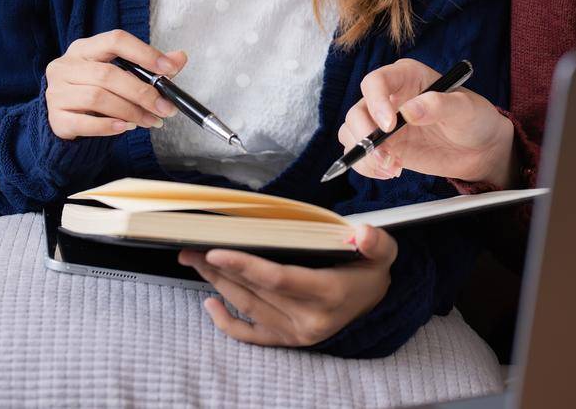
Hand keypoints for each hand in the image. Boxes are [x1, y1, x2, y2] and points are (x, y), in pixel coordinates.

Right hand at [44, 29, 187, 139]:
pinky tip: (125, 127)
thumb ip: (150, 67)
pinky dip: (109, 126)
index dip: (144, 53)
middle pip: (108, 74)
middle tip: (165, 108)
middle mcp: (66, 66)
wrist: (67, 116)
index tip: (169, 70)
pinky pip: (84, 123)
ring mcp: (57, 92)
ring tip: (150, 121)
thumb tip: (180, 58)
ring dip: (130, 112)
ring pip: (97, 98)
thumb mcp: (122, 73)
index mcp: (85, 48)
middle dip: (142, 93)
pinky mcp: (55, 118)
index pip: (115, 40)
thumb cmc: (99, 90)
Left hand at [177, 225, 395, 346]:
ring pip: (247, 307)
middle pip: (254, 291)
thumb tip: (361, 233)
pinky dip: (226, 323)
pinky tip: (209, 305)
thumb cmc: (372, 272)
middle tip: (192, 247)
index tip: (216, 250)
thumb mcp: (384, 253)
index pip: (277, 278)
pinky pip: (250, 336)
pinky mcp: (287, 340)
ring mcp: (295, 333)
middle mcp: (309, 318)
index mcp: (328, 293)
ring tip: (196, 262)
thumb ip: (376, 242)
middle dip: (219, 268)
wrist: (375, 307)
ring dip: (218, 284)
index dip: (244, 265)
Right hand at [338, 58, 514, 186]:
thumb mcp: (465, 109)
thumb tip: (410, 111)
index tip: (389, 126)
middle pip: (357, 111)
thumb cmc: (474, 119)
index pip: (376, 82)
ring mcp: (383, 123)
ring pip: (351, 133)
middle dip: (364, 136)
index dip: (376, 102)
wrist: (480, 148)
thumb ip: (439, 105)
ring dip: (364, 155)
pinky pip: (359, 155)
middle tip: (386, 156)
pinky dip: (367, 167)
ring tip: (392, 167)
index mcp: (407, 76)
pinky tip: (392, 171)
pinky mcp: (384, 146)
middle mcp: (389, 97)